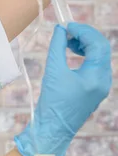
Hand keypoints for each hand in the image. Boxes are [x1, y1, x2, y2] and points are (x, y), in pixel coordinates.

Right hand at [14, 23, 111, 155]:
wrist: (52, 129)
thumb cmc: (52, 103)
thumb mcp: (53, 71)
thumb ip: (57, 47)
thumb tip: (60, 29)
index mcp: (96, 77)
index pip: (97, 44)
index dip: (83, 31)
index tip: (67, 25)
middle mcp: (104, 81)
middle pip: (101, 48)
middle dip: (85, 36)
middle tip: (67, 31)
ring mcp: (101, 86)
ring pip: (99, 56)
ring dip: (85, 44)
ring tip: (67, 41)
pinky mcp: (95, 89)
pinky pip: (95, 65)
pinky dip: (85, 55)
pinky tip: (71, 53)